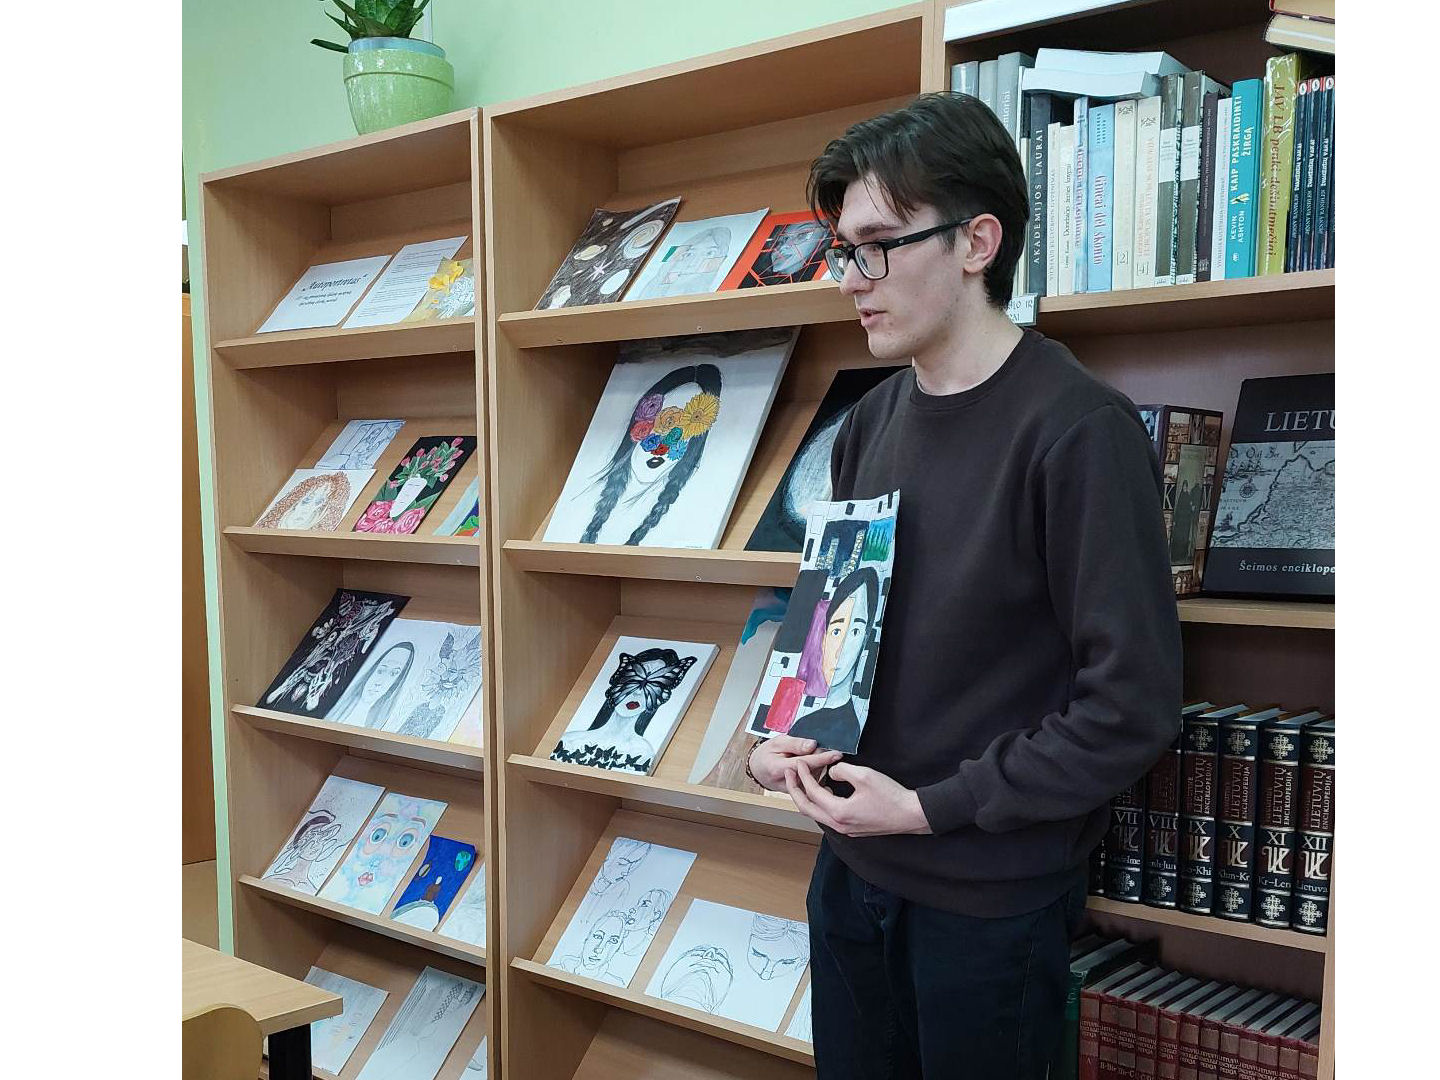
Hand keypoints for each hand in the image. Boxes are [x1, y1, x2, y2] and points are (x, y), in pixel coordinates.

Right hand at [748, 735, 843, 792]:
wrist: (759, 769)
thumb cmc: (768, 754)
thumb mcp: (777, 742)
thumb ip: (795, 743)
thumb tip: (813, 745)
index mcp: (778, 769)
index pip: (804, 764)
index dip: (821, 758)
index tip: (837, 754)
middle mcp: (787, 783)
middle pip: (813, 771)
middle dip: (819, 758)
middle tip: (811, 748)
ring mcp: (794, 791)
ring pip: (816, 777)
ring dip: (817, 765)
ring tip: (803, 757)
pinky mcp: (800, 794)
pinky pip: (814, 782)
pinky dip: (816, 772)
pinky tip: (809, 766)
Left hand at [785, 761, 932, 836]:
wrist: (911, 815)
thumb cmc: (890, 795)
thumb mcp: (864, 775)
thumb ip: (842, 771)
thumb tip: (831, 773)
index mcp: (839, 812)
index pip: (813, 792)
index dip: (803, 775)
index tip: (799, 762)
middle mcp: (839, 825)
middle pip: (807, 808)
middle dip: (795, 790)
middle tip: (789, 774)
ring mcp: (845, 829)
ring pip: (817, 814)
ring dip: (808, 798)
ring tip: (804, 780)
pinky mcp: (853, 829)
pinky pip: (829, 816)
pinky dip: (821, 803)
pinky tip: (825, 791)